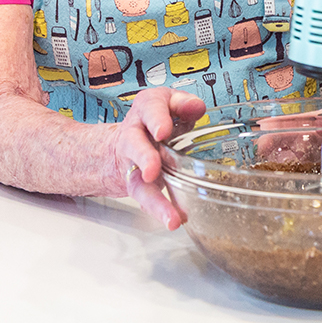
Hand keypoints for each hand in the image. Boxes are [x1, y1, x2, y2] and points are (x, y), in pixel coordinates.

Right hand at [115, 87, 205, 228]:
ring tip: (170, 216)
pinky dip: (159, 210)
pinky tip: (172, 220)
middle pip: (135, 146)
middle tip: (153, 170)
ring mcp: (133, 162)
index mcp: (146, 109)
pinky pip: (146, 198)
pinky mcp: (137, 183)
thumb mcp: (170, 102)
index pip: (150, 110)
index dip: (157, 120)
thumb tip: (196, 107)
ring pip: (139, 181)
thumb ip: (183, 104)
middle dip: (145, 158)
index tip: (163, 131)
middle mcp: (134, 135)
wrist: (125, 139)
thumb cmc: (156, 117)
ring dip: (154, 199)